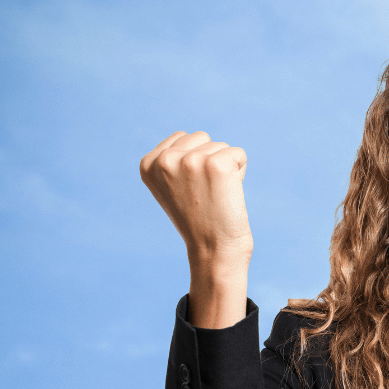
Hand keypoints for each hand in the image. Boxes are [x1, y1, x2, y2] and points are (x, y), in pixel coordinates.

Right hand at [139, 131, 252, 273]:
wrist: (212, 250)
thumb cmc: (197, 220)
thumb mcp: (171, 187)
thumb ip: (172, 160)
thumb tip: (187, 138)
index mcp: (148, 164)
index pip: (182, 138)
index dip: (194, 163)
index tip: (189, 190)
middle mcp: (165, 160)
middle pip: (202, 138)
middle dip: (209, 161)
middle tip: (205, 193)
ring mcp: (190, 161)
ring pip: (221, 146)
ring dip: (225, 168)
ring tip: (215, 195)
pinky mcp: (216, 165)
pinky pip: (239, 154)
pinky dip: (240, 172)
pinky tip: (228, 193)